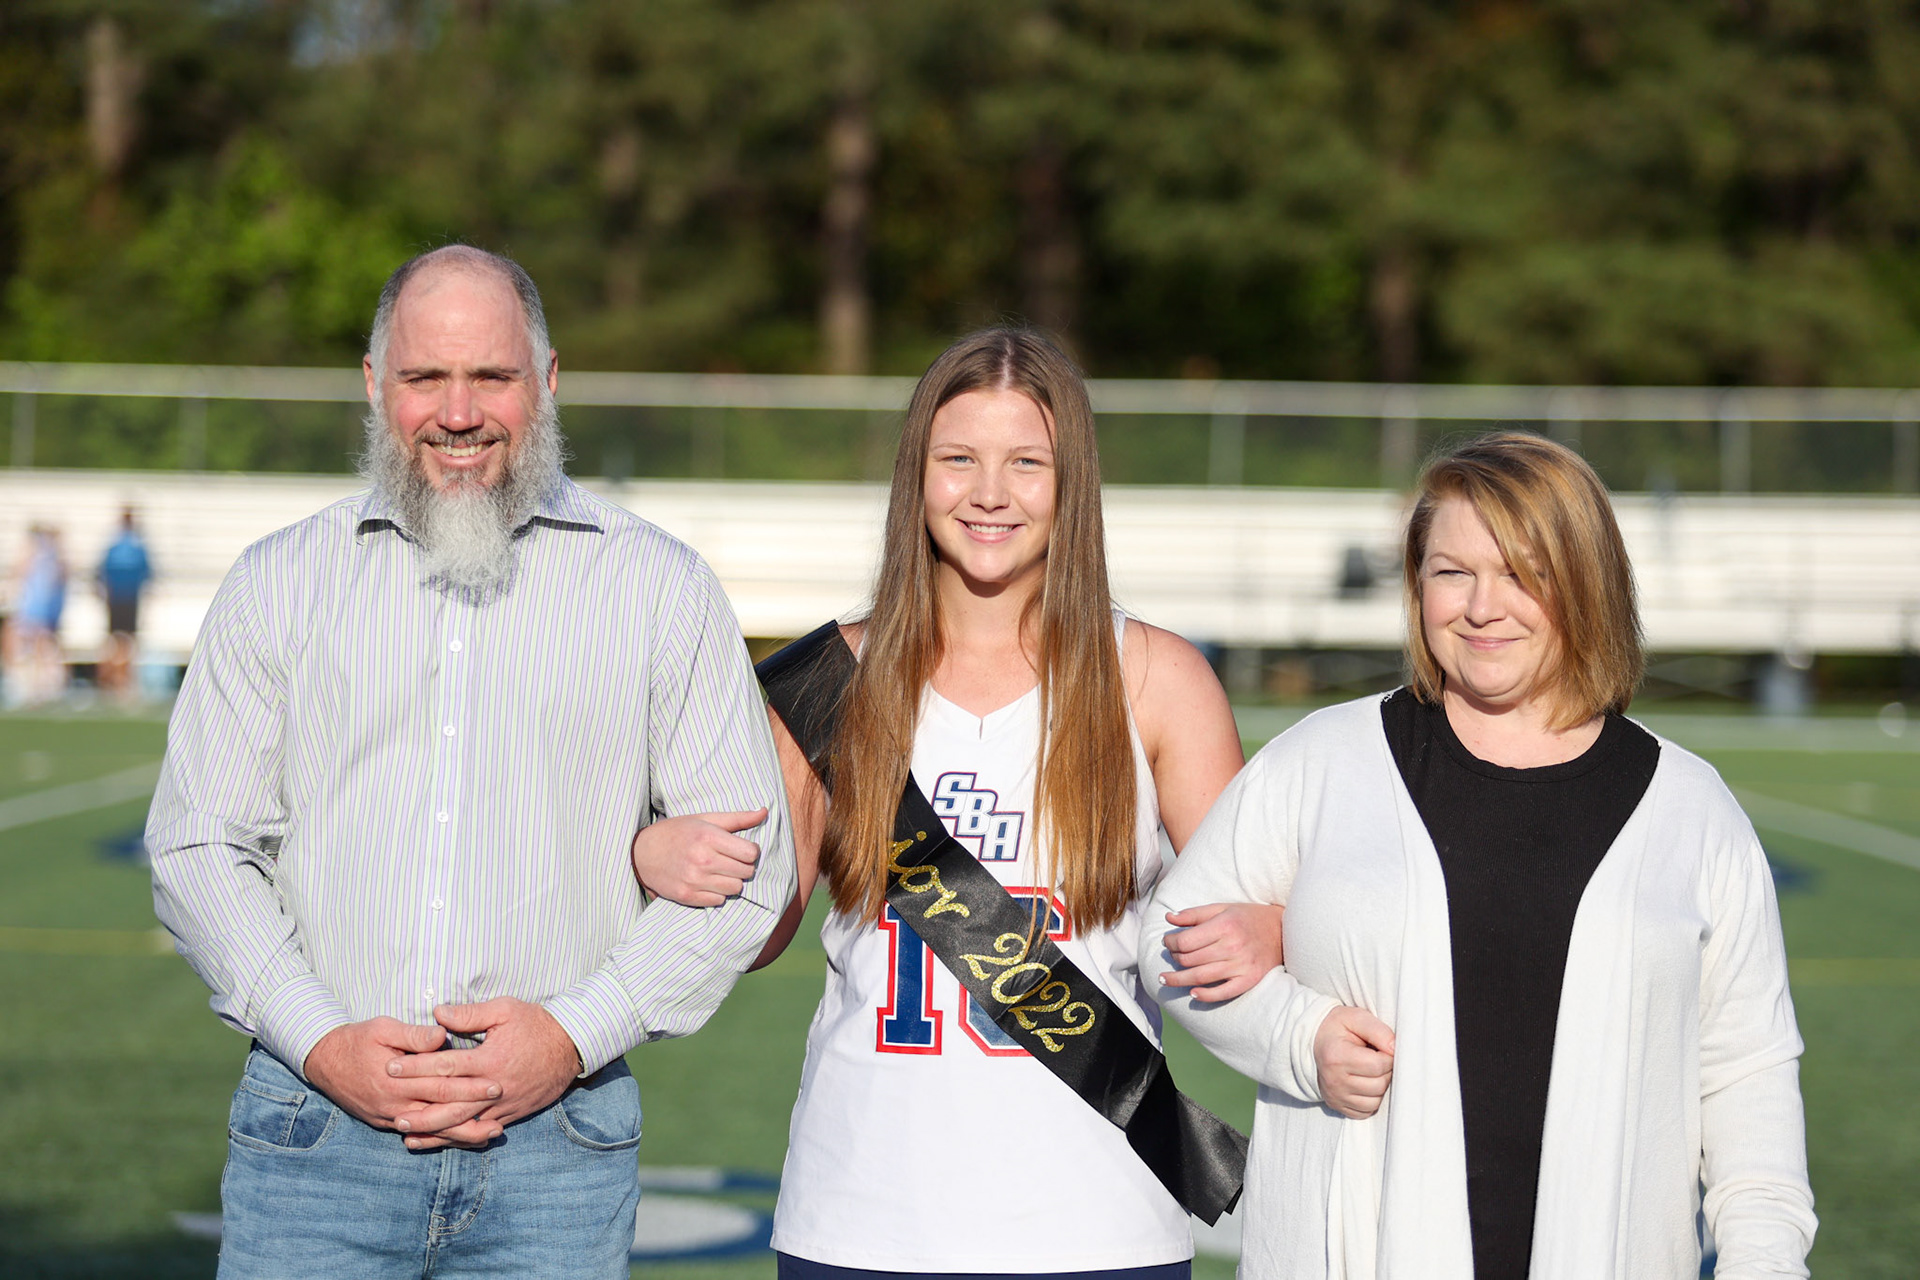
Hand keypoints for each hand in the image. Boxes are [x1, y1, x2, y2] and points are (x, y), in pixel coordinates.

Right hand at [302, 1017, 502, 1144]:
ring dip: (463, 1134)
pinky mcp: (387, 1123)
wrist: (324, 1063)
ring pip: (432, 1131)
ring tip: (492, 1133)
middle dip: (474, 1112)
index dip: (470, 1086)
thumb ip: (413, 1034)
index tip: (496, 1083)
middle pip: (441, 1112)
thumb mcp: (383, 1028)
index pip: (440, 1085)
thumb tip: (442, 1036)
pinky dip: (442, 1139)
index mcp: (396, 1079)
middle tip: (504, 1109)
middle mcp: (395, 1104)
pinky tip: (463, 1138)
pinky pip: (420, 1135)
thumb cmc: (357, 1040)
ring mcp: (390, 1118)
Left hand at [386, 998, 581, 1150]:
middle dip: (419, 1108)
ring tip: (406, 1132)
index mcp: (489, 1059)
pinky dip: (457, 1138)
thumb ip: (470, 1014)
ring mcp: (503, 1105)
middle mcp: (493, 1087)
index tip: (391, 1067)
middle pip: (449, 1102)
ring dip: (433, 1130)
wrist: (571, 1047)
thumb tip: (437, 1014)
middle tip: (392, 1111)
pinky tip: (438, 1141)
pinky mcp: (510, 1115)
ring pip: (462, 1123)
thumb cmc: (536, 1024)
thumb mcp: (505, 1009)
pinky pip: (479, 1131)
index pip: (445, 1065)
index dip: (416, 1066)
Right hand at [631, 808, 766, 906]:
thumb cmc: (678, 832)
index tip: (741, 849)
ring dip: (732, 881)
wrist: (642, 853)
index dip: (750, 851)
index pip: (750, 853)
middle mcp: (702, 859)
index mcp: (708, 837)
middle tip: (730, 860)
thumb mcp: (705, 819)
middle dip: (743, 866)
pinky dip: (717, 893)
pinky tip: (708, 882)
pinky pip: (719, 900)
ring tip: (720, 871)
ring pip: (735, 888)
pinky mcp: (687, 896)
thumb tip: (765, 811)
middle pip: (746, 872)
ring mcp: (694, 880)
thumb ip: (737, 818)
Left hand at [1159, 902, 1285, 1000]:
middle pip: (1190, 959)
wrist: (1285, 931)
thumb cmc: (1250, 917)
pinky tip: (1192, 994)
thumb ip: (1195, 914)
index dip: (1171, 943)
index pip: (1186, 941)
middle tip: (1171, 957)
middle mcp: (1232, 946)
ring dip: (1179, 980)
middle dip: (1174, 959)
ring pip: (1200, 977)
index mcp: (1224, 925)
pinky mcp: (1250, 980)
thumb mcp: (1223, 908)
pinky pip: (1223, 993)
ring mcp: (1242, 965)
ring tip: (1165, 980)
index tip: (1168, 942)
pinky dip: (1206, 996)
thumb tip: (1169, 918)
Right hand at [1314, 1005, 1395, 1118]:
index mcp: (1337, 1056)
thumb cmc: (1338, 1028)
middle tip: (1378, 1058)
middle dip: (1386, 1072)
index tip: (1382, 1048)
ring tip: (1371, 1071)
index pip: (1378, 1065)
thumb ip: (1379, 1031)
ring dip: (1380, 1087)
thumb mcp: (1356, 1018)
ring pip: (1375, 1102)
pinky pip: (1366, 1112)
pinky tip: (1365, 1084)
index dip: (1389, 1056)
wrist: (1314, 1041)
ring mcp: (1334, 1096)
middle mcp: (1333, 1080)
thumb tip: (1396, 1050)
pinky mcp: (1337, 1106)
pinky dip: (1371, 1099)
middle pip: (1379, 1085)